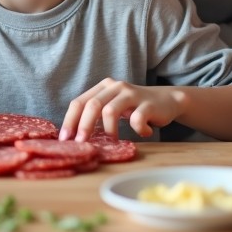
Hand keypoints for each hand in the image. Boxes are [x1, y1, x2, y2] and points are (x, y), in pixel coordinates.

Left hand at [59, 78, 179, 141]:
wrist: (166, 100)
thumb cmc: (134, 108)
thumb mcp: (113, 107)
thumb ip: (96, 116)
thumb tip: (74, 138)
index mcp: (103, 87)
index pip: (79, 102)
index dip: (70, 120)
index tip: (65, 139)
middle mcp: (115, 87)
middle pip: (93, 105)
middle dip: (83, 126)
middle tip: (81, 144)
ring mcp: (132, 93)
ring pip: (110, 110)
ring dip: (108, 131)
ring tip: (113, 142)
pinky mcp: (148, 103)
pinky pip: (137, 119)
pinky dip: (138, 130)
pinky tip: (143, 133)